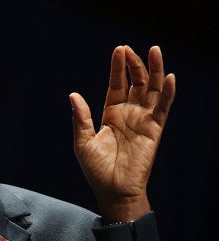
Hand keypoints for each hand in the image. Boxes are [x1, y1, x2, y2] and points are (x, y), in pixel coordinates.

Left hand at [69, 45, 175, 222]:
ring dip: (154, 71)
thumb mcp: (82, 141)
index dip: (118, 68)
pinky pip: (163, 108)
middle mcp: (128, 113)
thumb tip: (73, 95)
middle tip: (130, 49)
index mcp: (110, 114)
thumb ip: (81, 118)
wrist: (112, 190)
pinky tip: (168, 77)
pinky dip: (167, 92)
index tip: (119, 49)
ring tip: (155, 51)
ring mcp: (143, 120)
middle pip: (135, 82)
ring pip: (152, 90)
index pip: (116, 84)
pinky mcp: (154, 130)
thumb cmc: (96, 169)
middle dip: (134, 65)